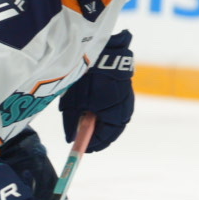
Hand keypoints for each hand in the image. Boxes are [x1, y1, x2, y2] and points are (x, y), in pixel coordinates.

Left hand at [60, 31, 132, 151]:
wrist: (103, 52)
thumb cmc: (88, 80)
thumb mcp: (75, 104)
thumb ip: (73, 124)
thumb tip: (71, 139)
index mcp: (114, 118)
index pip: (103, 139)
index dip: (90, 145)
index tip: (78, 147)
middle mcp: (125, 112)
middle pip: (110, 132)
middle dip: (96, 135)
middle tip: (81, 135)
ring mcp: (127, 101)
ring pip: (113, 121)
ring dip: (100, 123)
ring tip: (85, 119)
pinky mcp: (126, 92)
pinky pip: (116, 109)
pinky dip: (105, 113)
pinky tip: (94, 107)